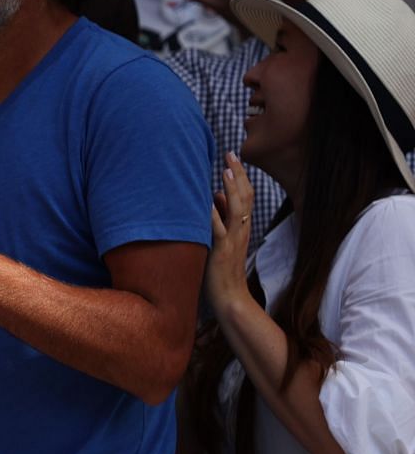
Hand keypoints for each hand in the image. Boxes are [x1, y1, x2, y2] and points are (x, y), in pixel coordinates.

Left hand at [204, 152, 254, 312]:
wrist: (231, 300)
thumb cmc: (222, 271)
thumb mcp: (222, 240)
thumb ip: (221, 219)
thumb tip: (215, 196)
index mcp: (241, 228)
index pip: (245, 197)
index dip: (240, 177)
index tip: (232, 159)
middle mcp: (240, 232)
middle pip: (245, 198)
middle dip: (238, 175)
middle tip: (231, 153)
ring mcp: (232, 242)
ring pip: (237, 210)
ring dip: (232, 189)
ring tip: (226, 170)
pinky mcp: (221, 253)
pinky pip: (219, 231)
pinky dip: (214, 216)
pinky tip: (208, 202)